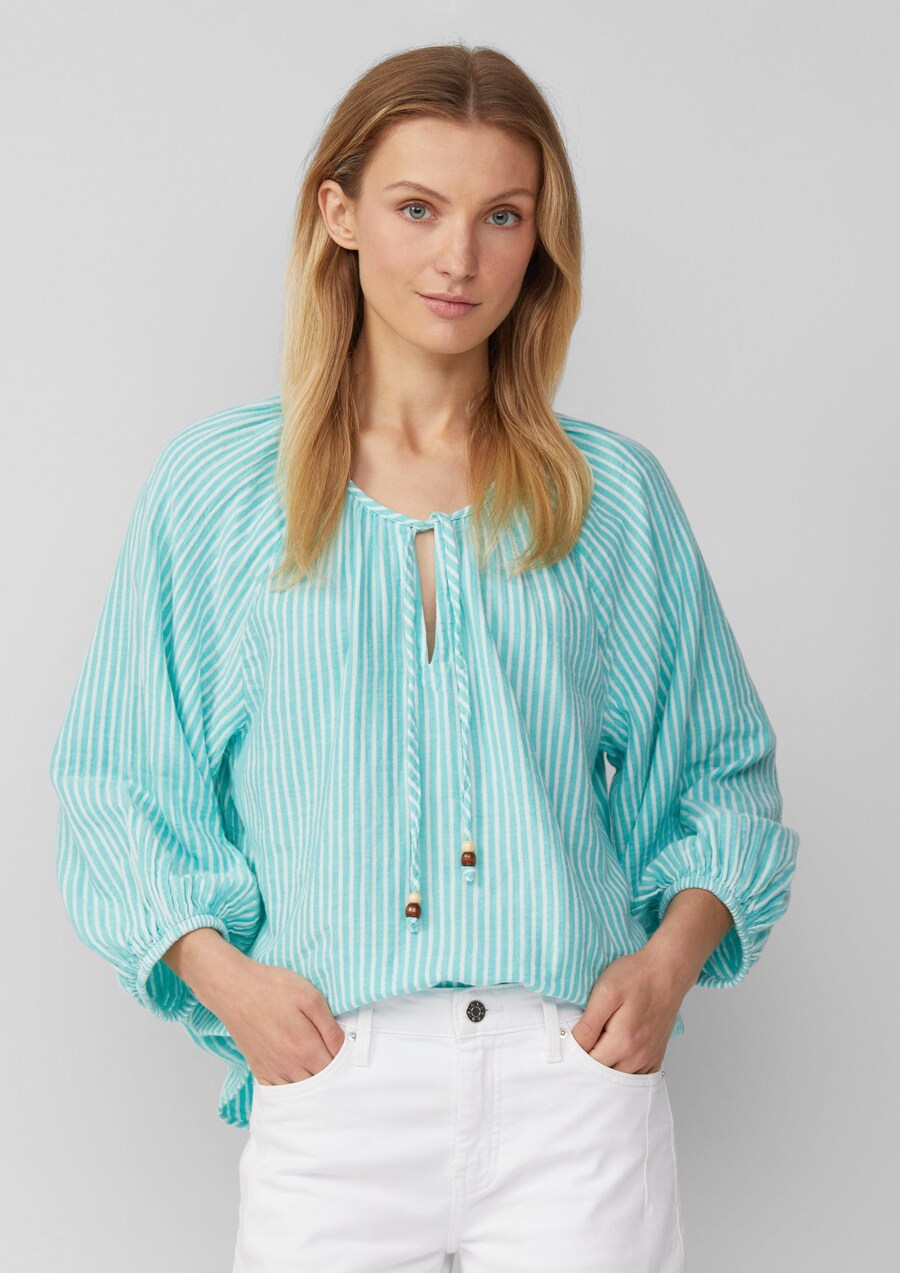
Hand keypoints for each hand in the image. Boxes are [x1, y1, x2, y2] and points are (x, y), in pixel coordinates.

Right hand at [214, 962, 345, 1086]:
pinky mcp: (258, 1070)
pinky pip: (278, 1092)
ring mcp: (272, 1070)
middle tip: (337, 1063)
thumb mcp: (310, 997)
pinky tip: (298, 1081)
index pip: (335, 1070)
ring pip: (300, 1092)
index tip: (349, 1055)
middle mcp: (289, 1066)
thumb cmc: (273, 988)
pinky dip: (291, 1092)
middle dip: (331, 1077)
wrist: (235, 989)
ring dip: (313, 1086)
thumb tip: (343, 1047)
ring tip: (320, 1071)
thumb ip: (329, 1026)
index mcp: (305, 1048)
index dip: (345, 1063)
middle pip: (319, 1084)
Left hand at [570, 946, 694, 1074]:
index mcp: (623, 1043)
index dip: (575, 1054)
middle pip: (604, 1076)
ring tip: (599, 1045)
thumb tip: (573, 1047)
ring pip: (620, 1078)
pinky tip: (617, 1057)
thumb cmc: (636, 976)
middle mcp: (638, 1056)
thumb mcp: (604, 993)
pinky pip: (638, 1076)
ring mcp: (649, 1057)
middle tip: (583, 1041)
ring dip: (607, 1068)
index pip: (589, 1065)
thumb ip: (588, 1025)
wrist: (667, 970)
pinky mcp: (656, 1054)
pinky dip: (624, 1072)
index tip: (571, 1040)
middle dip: (589, 1064)